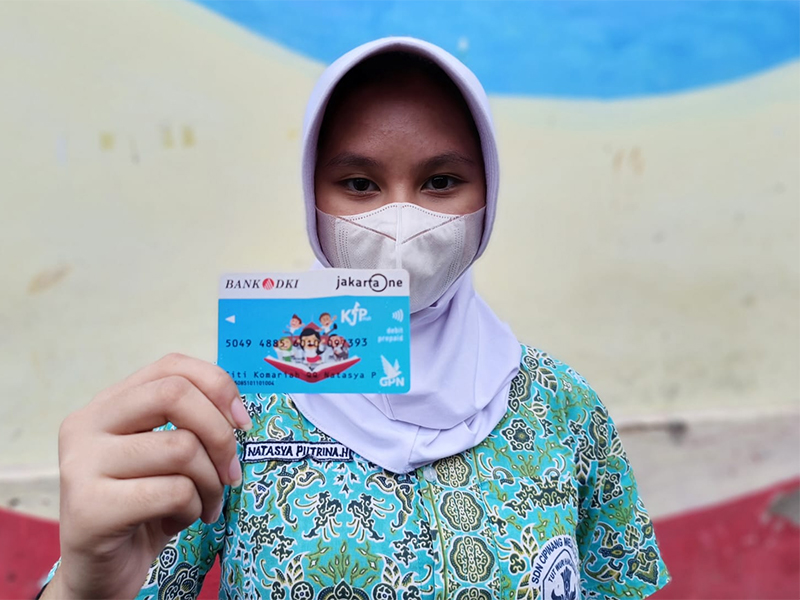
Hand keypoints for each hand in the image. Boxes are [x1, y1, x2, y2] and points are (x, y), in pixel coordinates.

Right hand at [43, 354, 251, 599]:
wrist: (102, 573)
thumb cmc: (144, 507)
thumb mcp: (166, 455)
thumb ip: (188, 422)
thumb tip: (238, 413)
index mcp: (107, 405)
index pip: (170, 365)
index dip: (217, 386)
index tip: (242, 422)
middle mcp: (86, 425)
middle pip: (175, 394)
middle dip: (220, 434)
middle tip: (231, 472)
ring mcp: (81, 465)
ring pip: (182, 447)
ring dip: (212, 483)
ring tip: (206, 505)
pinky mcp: (90, 508)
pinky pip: (173, 492)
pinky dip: (193, 509)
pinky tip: (179, 523)